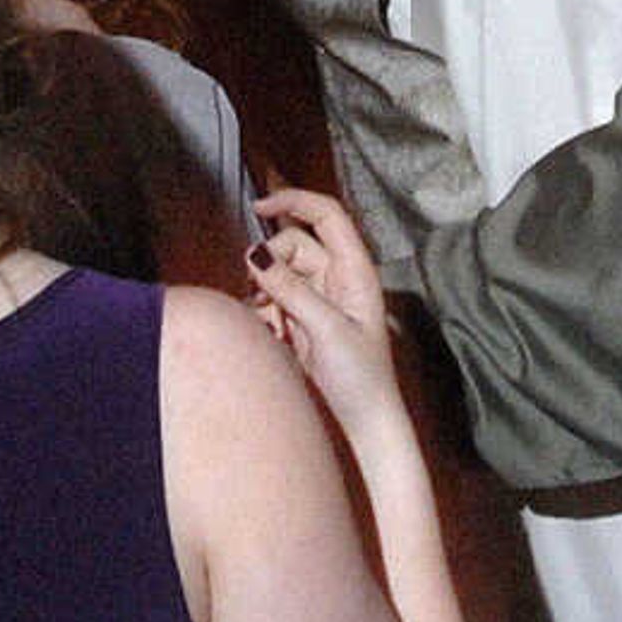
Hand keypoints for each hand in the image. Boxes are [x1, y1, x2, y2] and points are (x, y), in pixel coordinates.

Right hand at [243, 188, 404, 436]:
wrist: (364, 420)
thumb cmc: (362, 377)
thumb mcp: (326, 329)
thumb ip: (290, 289)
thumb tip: (256, 255)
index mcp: (355, 270)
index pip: (326, 214)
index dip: (294, 201)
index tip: (259, 207)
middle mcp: (338, 277)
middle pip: (292, 245)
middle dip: (271, 264)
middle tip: (263, 296)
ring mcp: (320, 298)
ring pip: (278, 274)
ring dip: (265, 293)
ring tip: (273, 325)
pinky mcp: (304, 319)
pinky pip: (274, 300)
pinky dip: (266, 314)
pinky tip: (274, 337)